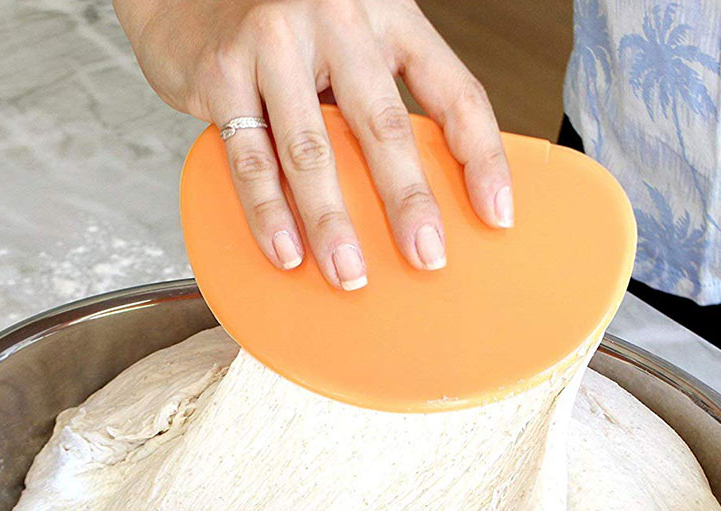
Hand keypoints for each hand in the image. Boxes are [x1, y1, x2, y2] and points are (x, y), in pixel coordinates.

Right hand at [114, 0, 511, 288]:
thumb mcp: (352, 45)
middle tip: (427, 257)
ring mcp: (277, 41)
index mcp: (391, 15)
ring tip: (350, 274)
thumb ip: (381, 100)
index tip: (497, 215)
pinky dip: (269, 211)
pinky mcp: (223, 70)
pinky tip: (287, 251)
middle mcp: (339, 18)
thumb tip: (419, 200)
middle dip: (408, 202)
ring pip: (312, 150)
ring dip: (333, 223)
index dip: (482, 157)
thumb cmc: (285, 30)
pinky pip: (250, 157)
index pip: (455, 91)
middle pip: (385, 125)